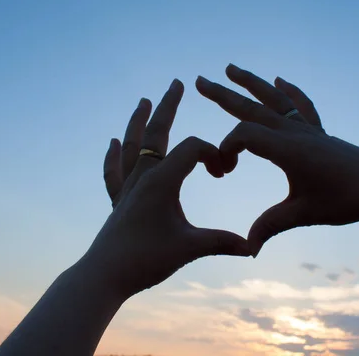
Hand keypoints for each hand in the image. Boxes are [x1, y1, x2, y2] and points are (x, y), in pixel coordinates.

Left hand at [89, 79, 249, 296]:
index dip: (213, 153)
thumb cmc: (146, 259)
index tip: (224, 172)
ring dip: (139, 121)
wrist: (105, 275)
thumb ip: (222, 242)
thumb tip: (252, 247)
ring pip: (132, 146)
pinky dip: (114, 155)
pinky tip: (113, 142)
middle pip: (156, 133)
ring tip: (143, 101)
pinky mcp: (118, 201)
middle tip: (176, 83)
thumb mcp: (190, 248)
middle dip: (169, 106)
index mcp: (162, 181)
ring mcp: (128, 188)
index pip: (191, 149)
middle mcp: (142, 177)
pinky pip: (115, 171)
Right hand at [196, 64, 358, 255]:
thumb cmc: (347, 199)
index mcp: (287, 150)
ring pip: (274, 99)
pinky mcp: (318, 132)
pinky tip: (280, 79)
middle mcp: (294, 132)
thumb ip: (271, 225)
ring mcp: (307, 129)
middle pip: (252, 107)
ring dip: (251, 83)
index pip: (244, 135)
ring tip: (231, 68)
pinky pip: (300, 105)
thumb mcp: (305, 213)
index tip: (224, 173)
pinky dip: (289, 91)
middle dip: (223, 94)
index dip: (226, 149)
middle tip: (199, 81)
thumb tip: (247, 247)